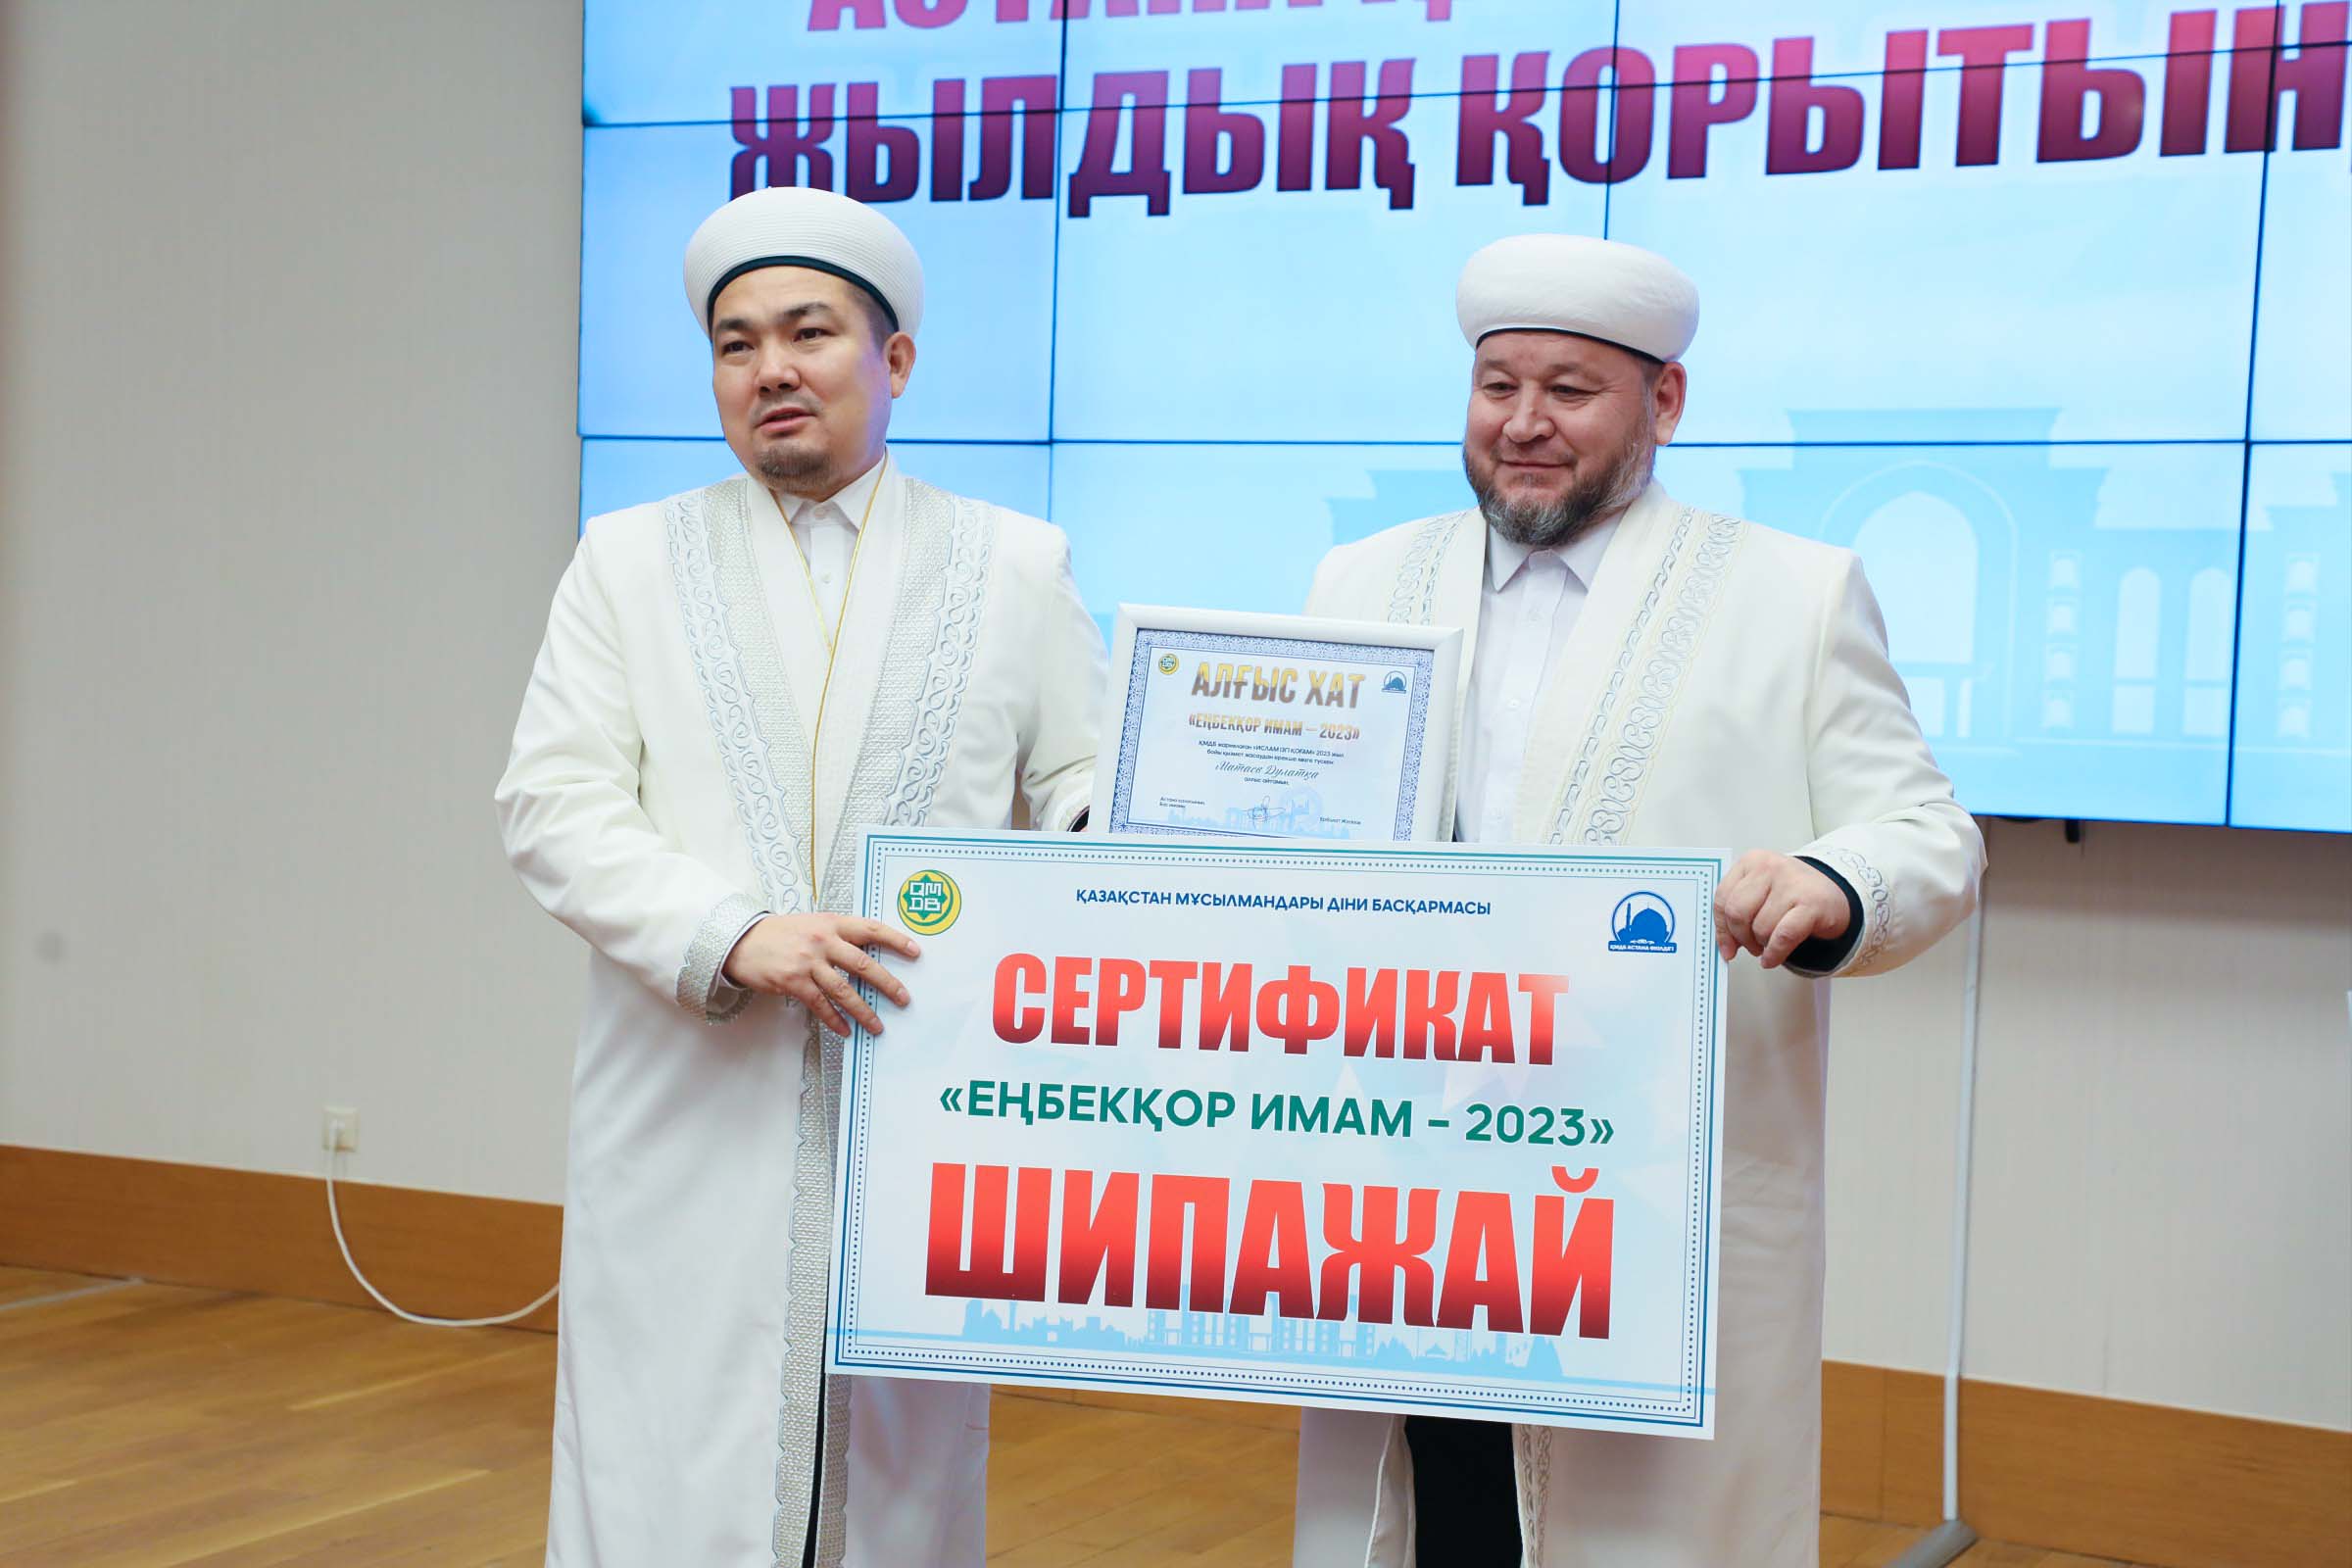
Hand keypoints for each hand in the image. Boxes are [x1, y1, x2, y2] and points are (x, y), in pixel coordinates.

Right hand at [721, 914, 918, 1034]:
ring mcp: (808, 962)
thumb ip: (839, 935)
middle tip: (903, 999)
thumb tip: (868, 952)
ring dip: (863, 1011)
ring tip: (877, 1026)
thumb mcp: (813, 924)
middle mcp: (823, 941)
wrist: (743, 940)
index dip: (895, 940)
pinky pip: (820, 1005)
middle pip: (862, 965)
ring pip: (844, 990)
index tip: (915, 952)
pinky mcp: (793, 982)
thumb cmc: (783, 933)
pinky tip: (845, 1030)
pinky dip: (834, 1020)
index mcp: (832, 923)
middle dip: (887, 984)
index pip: (871, 929)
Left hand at [1713, 851, 1849, 969]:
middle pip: (1737, 912)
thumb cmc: (1793, 894)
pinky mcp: (1811, 903)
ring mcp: (1792, 883)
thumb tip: (1726, 945)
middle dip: (1741, 937)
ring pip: (1760, 927)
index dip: (1722, 928)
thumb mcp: (1761, 891)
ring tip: (1771, 942)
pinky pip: (1782, 937)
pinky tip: (1773, 957)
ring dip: (1763, 945)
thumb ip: (1739, 910)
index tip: (1726, 946)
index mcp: (1752, 860)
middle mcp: (1770, 867)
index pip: (1722, 897)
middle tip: (1751, 946)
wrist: (1833, 894)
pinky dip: (1774, 953)